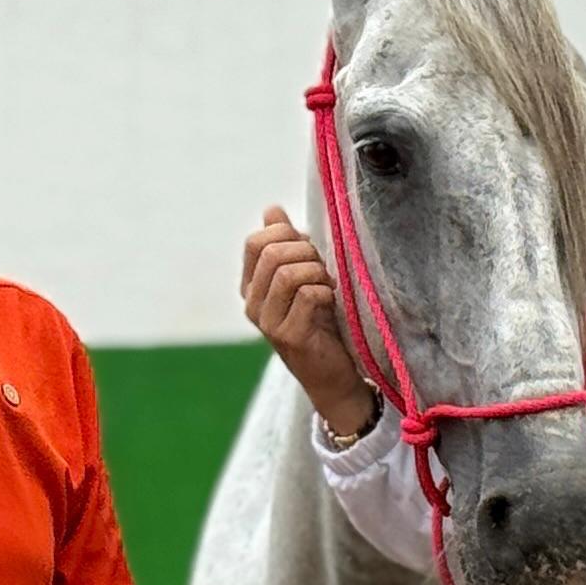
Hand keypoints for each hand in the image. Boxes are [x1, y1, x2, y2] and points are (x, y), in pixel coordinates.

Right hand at [241, 209, 380, 444]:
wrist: (333, 374)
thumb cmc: (321, 322)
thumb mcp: (304, 276)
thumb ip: (287, 244)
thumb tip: (271, 210)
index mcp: (252, 286)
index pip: (256, 242)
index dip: (287, 235)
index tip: (309, 249)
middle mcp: (252, 304)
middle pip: (271, 253)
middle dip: (306, 251)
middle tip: (323, 268)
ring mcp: (267, 322)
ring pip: (287, 273)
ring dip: (316, 272)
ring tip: (328, 284)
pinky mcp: (288, 337)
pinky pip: (307, 295)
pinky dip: (325, 292)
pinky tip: (330, 302)